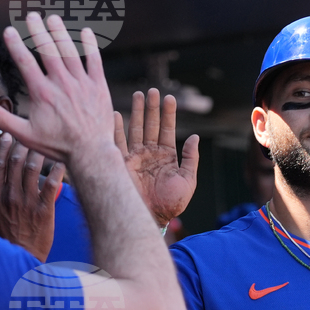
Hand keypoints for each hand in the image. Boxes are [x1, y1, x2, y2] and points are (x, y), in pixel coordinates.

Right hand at [0, 14, 116, 165]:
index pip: (25, 63)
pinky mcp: (98, 86)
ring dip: (60, 33)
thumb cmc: (57, 146)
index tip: (8, 30)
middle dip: (38, 31)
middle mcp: (61, 84)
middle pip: (47, 50)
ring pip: (69, 51)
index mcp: (42, 93)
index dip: (15, 45)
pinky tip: (85, 32)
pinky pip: (94, 60)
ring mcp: (81, 83)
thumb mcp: (26, 136)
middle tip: (32, 16)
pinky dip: (90, 45)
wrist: (90, 153)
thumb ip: (4, 120)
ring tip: (53, 19)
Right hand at [0, 133, 64, 261]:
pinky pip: (52, 185)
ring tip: (45, 144)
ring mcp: (27, 203)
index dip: (2, 148)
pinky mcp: (44, 211)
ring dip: (39, 154)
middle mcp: (9, 196)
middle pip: (16, 163)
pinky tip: (62, 162)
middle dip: (22, 145)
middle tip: (29, 135)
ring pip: (33, 169)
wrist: (17, 262)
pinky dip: (57, 171)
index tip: (7, 136)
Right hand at [115, 89, 199, 226]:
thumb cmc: (171, 204)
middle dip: (151, 108)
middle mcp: (149, 154)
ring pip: (135, 129)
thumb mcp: (187, 181)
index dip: (168, 114)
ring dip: (136, 112)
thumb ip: (190, 159)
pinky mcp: (121, 164)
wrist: (150, 219)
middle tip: (152, 91)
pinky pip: (117, 143)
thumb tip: (195, 137)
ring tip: (138, 95)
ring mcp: (135, 158)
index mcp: (166, 157)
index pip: (167, 129)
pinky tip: (115, 114)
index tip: (169, 98)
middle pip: (150, 125)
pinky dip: (115, 128)